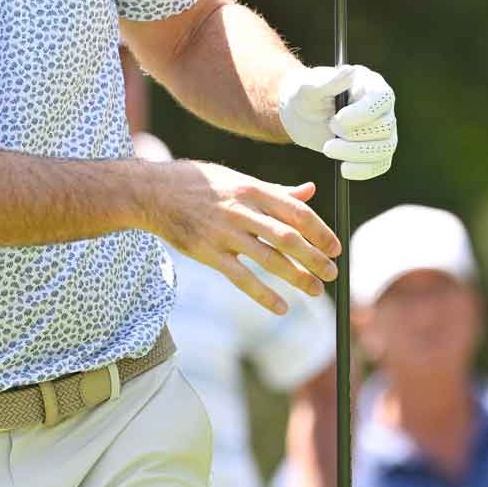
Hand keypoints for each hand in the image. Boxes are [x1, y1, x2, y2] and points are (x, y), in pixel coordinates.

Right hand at [140, 159, 340, 314]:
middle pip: (287, 237)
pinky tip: (281, 308)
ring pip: (268, 259)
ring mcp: (223, 233)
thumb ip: (275, 190)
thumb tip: (311, 191)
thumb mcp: (237, 178)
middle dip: (314, 258)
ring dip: (297, 277)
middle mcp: (241, 210)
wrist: (152, 193)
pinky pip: (241, 278)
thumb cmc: (198, 183)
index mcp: (252, 188)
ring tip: (316, 291)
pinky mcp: (207, 253)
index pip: (296, 211)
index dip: (320, 231)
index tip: (336, 247)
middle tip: (333, 273)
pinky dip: (263, 295)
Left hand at [278, 64, 396, 179]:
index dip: (363, 113)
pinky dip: (364, 170)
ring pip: (385, 148)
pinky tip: (344, 169)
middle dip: (354, 135)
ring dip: (357, 154)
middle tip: (330, 131)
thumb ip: (328, 82)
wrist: (301, 114)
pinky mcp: (375, 149)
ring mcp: (382, 130)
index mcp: (370, 85)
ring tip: (329, 149)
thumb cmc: (306, 94)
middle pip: (385, 127)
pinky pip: (381, 164)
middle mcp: (382, 107)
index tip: (338, 120)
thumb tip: (348, 71)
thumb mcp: (309, 86)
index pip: (381, 99)